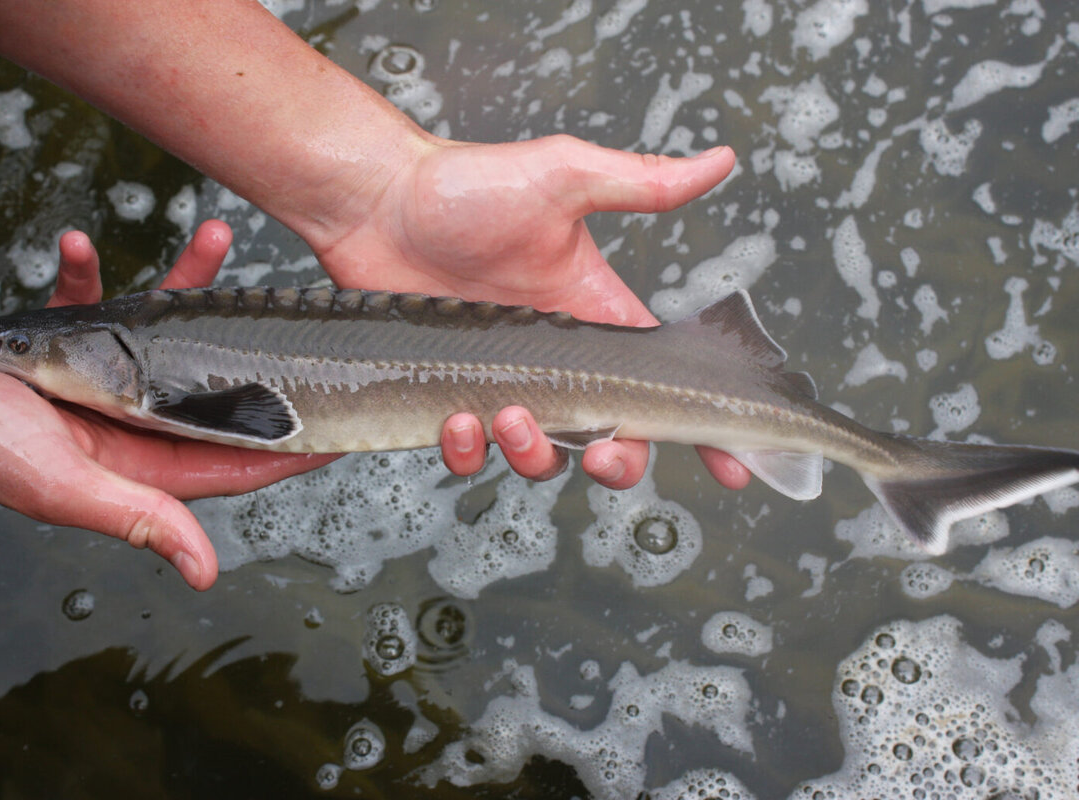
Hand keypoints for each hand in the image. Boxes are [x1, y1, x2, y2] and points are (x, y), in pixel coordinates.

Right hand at [0, 221, 336, 590]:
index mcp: (145, 463)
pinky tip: (79, 247)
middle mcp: (134, 421)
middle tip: (304, 312)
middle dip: (262, 349)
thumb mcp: (66, 485)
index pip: (241, 455)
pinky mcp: (64, 343)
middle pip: (219, 384)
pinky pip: (95, 301)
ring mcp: (103, 379)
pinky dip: (91, 274)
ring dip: (189, 286)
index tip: (348, 416)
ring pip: (167, 330)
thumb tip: (205, 572)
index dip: (296, 441)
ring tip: (215, 239)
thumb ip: (141, 518)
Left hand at [317, 136, 750, 491]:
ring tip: (508, 416)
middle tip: (601, 451)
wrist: (376, 200)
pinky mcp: (449, 392)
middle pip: (610, 435)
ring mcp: (502, 378)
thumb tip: (720, 160)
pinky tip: (459, 422)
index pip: (661, 379)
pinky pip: (470, 450)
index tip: (732, 460)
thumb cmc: (466, 184)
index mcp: (595, 314)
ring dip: (535, 452)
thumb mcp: (564, 177)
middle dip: (616, 459)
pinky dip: (469, 451)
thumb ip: (642, 183)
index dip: (699, 424)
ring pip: (541, 452)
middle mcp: (554, 356)